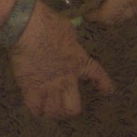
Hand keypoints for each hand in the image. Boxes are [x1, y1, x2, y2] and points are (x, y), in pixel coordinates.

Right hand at [10, 2, 114, 118]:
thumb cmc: (50, 24)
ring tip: (49, 107)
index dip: (104, 85)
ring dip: (52, 111)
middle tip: (63, 103)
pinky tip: (35, 106)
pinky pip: (35, 108)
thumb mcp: (68, 31)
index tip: (108, 91)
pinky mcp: (30, 88)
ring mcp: (48, 86)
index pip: (97, 76)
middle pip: (73, 108)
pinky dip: (35, 109)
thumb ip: (70, 43)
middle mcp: (66, 79)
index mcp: (79, 62)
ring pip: (54, 112)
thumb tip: (68, 43)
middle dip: (69, 108)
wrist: (28, 28)